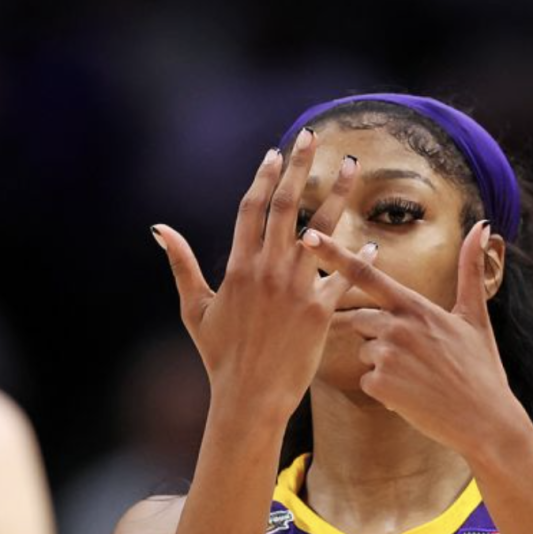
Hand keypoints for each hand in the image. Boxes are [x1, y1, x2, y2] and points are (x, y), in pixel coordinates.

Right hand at [154, 129, 364, 421]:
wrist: (249, 397)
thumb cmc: (220, 356)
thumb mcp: (194, 308)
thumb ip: (181, 264)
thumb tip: (159, 229)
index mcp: (238, 267)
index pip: (251, 208)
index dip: (263, 177)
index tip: (274, 153)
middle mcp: (268, 270)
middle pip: (286, 205)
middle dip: (298, 166)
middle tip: (310, 136)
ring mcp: (296, 288)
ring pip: (322, 229)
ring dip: (338, 193)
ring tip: (351, 165)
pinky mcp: (320, 310)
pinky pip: (344, 275)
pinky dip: (359, 257)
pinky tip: (373, 241)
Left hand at [300, 221, 524, 452]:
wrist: (486, 420)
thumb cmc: (481, 369)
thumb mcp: (475, 316)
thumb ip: (470, 270)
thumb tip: (482, 226)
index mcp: (416, 306)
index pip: (367, 274)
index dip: (334, 254)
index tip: (308, 236)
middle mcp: (398, 325)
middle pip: (361, 319)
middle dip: (378, 335)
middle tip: (416, 356)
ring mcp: (387, 355)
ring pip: (364, 350)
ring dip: (383, 363)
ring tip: (419, 377)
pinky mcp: (380, 384)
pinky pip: (366, 379)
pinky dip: (385, 389)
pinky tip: (412, 395)